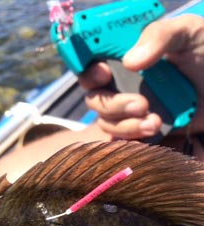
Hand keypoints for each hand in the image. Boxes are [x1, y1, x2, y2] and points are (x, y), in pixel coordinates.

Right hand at [79, 14, 203, 138]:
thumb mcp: (186, 32)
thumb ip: (157, 36)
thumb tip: (129, 62)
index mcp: (124, 62)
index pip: (92, 69)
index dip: (90, 74)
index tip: (103, 74)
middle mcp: (122, 87)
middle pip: (95, 100)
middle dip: (112, 105)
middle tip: (141, 105)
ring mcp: (131, 111)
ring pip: (107, 124)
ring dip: (126, 126)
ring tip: (155, 123)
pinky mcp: (143, 131)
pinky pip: (123, 141)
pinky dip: (132, 140)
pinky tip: (153, 132)